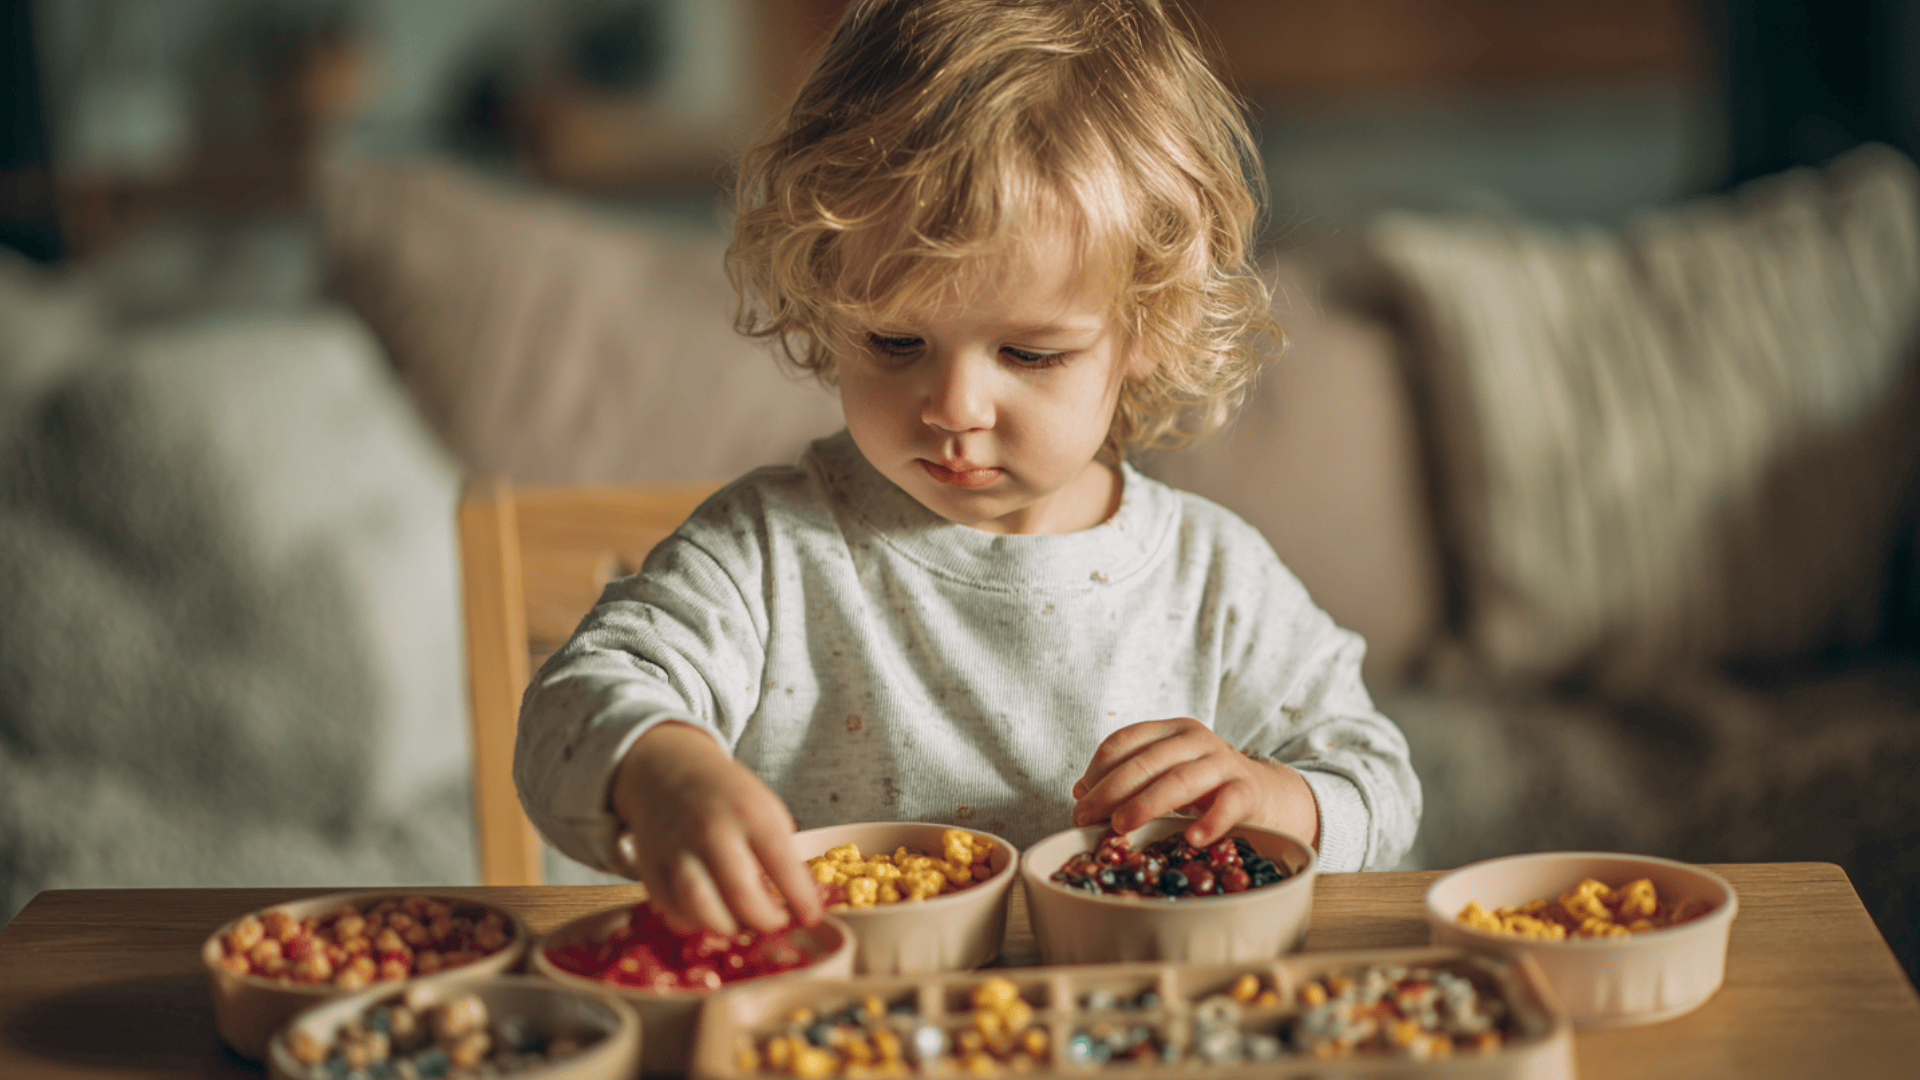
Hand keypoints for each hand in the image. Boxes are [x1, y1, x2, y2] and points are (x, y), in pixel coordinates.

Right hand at [608, 721, 822, 934]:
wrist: (668, 771)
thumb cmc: (726, 796)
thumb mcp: (764, 808)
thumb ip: (778, 852)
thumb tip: (796, 904)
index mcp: (751, 811)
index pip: (783, 866)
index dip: (802, 900)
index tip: (811, 917)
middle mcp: (712, 829)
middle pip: (742, 896)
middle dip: (766, 921)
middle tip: (776, 922)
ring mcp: (677, 848)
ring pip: (701, 909)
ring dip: (728, 927)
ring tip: (742, 921)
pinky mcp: (650, 866)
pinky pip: (672, 910)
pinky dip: (694, 922)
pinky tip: (710, 913)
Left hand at [1070, 717, 1319, 848]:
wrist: (1265, 795)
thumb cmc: (1204, 788)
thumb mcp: (1164, 774)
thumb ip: (1126, 778)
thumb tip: (1080, 792)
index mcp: (1169, 730)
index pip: (1123, 741)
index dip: (1096, 770)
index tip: (1080, 799)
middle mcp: (1195, 739)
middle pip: (1145, 761)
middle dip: (1109, 791)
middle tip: (1085, 819)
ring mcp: (1223, 762)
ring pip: (1179, 780)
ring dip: (1146, 804)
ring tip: (1122, 827)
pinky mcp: (1247, 789)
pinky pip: (1227, 804)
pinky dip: (1209, 821)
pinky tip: (1192, 838)